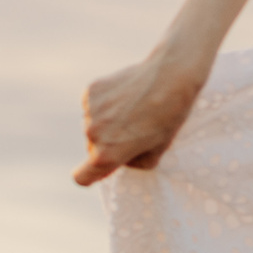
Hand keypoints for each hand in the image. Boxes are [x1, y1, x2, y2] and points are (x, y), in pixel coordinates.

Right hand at [74, 54, 204, 185]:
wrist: (171, 75)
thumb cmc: (169, 116)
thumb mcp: (157, 151)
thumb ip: (135, 163)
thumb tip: (123, 160)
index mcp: (107, 155)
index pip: (82, 177)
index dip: (92, 174)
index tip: (102, 167)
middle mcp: (92, 135)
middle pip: (92, 148)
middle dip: (108, 143)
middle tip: (134, 128)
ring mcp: (90, 111)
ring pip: (93, 124)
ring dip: (107, 121)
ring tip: (133, 108)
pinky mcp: (91, 91)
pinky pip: (94, 104)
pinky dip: (106, 102)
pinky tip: (126, 93)